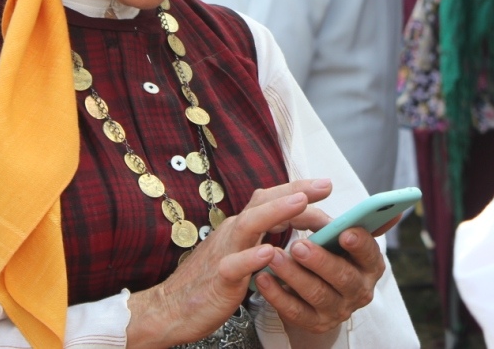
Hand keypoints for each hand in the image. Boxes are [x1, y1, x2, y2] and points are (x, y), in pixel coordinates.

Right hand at [125, 178, 333, 347]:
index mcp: (240, 227)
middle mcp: (233, 233)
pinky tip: (270, 251)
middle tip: (324, 185)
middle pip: (263, 203)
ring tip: (301, 202)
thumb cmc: (210, 280)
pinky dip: (251, 256)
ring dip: (276, 211)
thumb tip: (294, 226)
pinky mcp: (218, 279)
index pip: (270, 200)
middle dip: (294, 190)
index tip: (324, 186)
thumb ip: (263, 237)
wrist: (169, 308)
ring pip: (249, 225)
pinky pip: (234, 265)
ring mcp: (224, 253)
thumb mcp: (240, 253)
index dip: (297, 190)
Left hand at [253, 218, 388, 335]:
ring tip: (273, 257)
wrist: (316, 292)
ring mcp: (338, 310)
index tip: (344, 232)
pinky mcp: (315, 323)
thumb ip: (359, 222)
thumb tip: (392, 212)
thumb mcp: (344, 239)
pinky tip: (262, 278)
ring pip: (317, 294)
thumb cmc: (331, 254)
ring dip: (294, 275)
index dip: (359, 244)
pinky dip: (278, 294)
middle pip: (343, 277)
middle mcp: (359, 291)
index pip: (370, 254)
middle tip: (298, 245)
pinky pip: (295, 311)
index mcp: (370, 266)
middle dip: (320, 260)